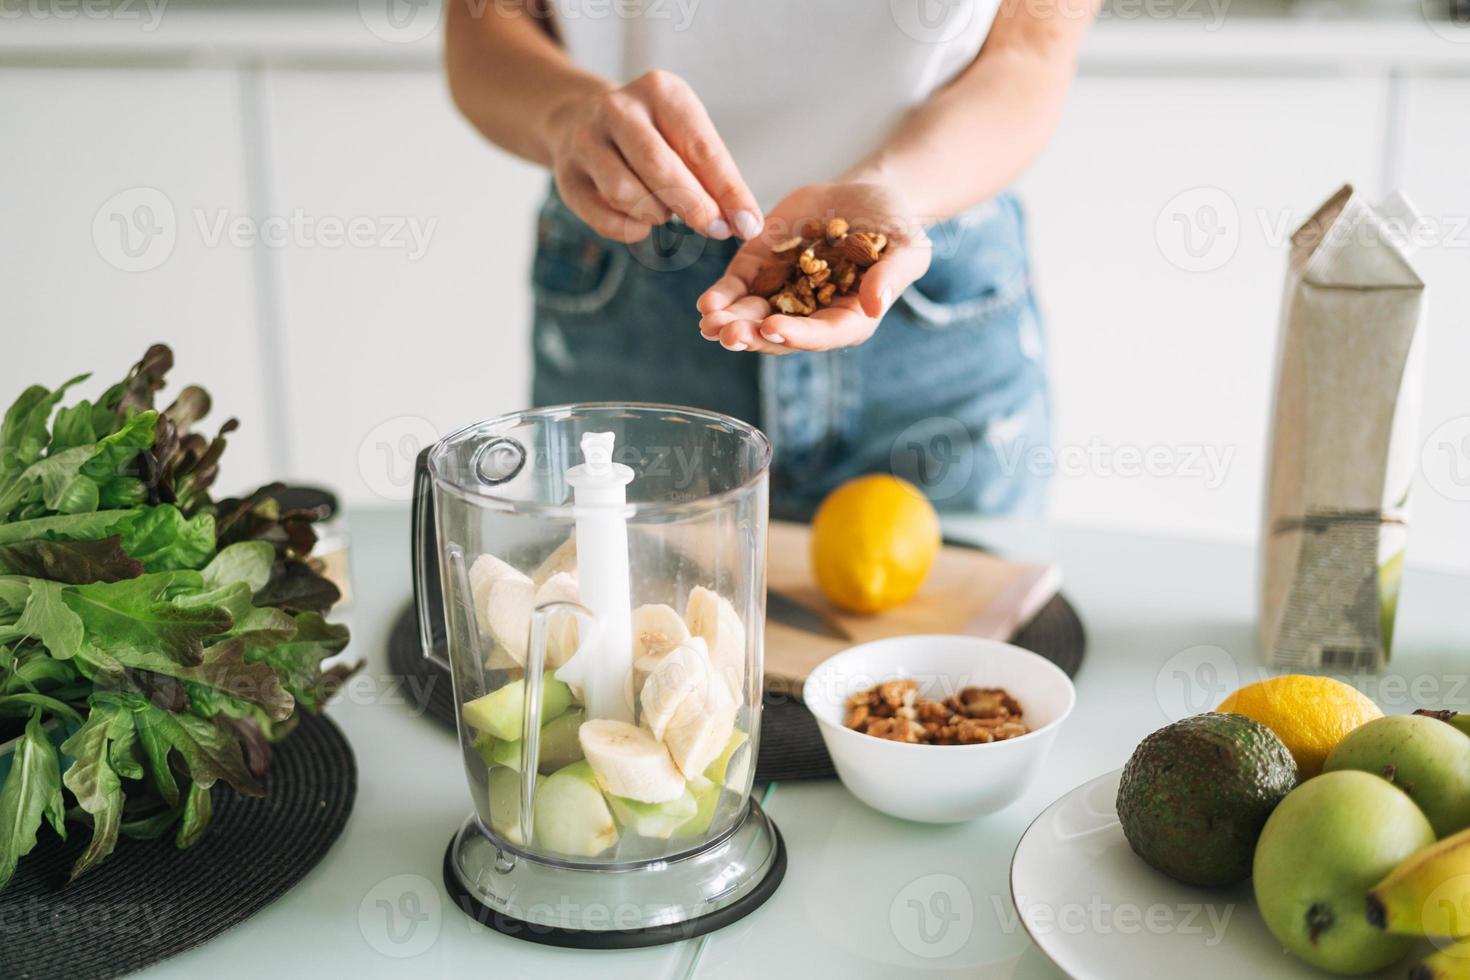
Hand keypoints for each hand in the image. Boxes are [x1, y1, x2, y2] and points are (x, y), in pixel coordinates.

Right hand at [540, 69, 761, 243]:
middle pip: (660, 168)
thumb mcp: (687, 137)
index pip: (701, 147)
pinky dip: (630, 229)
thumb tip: (745, 224)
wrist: (581, 119)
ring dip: (656, 214)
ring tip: (665, 211)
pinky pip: (603, 217)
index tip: (749, 225)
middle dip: (695, 207)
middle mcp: (618, 108)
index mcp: (660, 91)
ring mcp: (586, 140)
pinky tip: (641, 223)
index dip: (728, 191)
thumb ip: (715, 177)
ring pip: (626, 194)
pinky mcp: (566, 175)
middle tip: (717, 231)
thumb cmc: (654, 135)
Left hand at [696, 180, 931, 353]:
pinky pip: (738, 288)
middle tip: (728, 334)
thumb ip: (891, 277)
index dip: (797, 334)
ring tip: (709, 323)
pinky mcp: (762, 268)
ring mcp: (783, 292)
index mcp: (848, 318)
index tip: (773, 328)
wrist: (866, 196)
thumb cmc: (896, 229)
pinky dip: (722, 297)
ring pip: (752, 315)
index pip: (821, 335)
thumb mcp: (907, 249)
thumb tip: (875, 305)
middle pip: (779, 334)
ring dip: (729, 322)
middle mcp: (811, 313)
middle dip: (752, 335)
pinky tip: (705, 304)